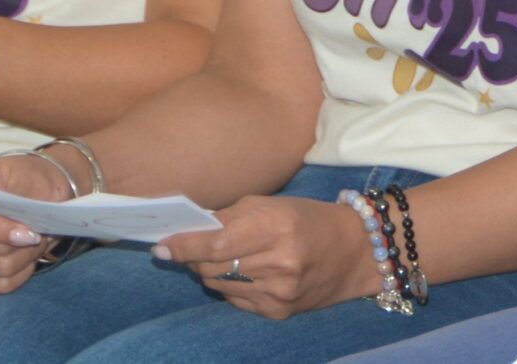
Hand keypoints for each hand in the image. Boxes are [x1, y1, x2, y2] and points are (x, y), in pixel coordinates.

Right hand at [0, 151, 65, 294]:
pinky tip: (28, 257)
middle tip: (41, 232)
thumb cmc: (33, 181)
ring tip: (36, 240)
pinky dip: (20, 274)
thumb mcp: (35, 179)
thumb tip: (22, 230)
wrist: (36, 193)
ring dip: (24, 258)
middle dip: (20, 245)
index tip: (29, 234)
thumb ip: (25, 201)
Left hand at [150, 195, 381, 319]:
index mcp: (278, 227)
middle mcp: (280, 263)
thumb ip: (230, 215)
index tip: (161, 245)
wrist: (355, 252)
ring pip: (221, 286)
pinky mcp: (280, 312)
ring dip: (210, 272)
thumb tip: (189, 228)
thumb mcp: (273, 204)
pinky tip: (244, 272)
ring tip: (219, 257)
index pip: (216, 243)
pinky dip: (230, 286)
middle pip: (213, 267)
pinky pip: (236, 300)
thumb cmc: (309, 219)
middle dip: (193, 258)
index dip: (184, 246)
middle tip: (187, 247)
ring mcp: (280, 292)